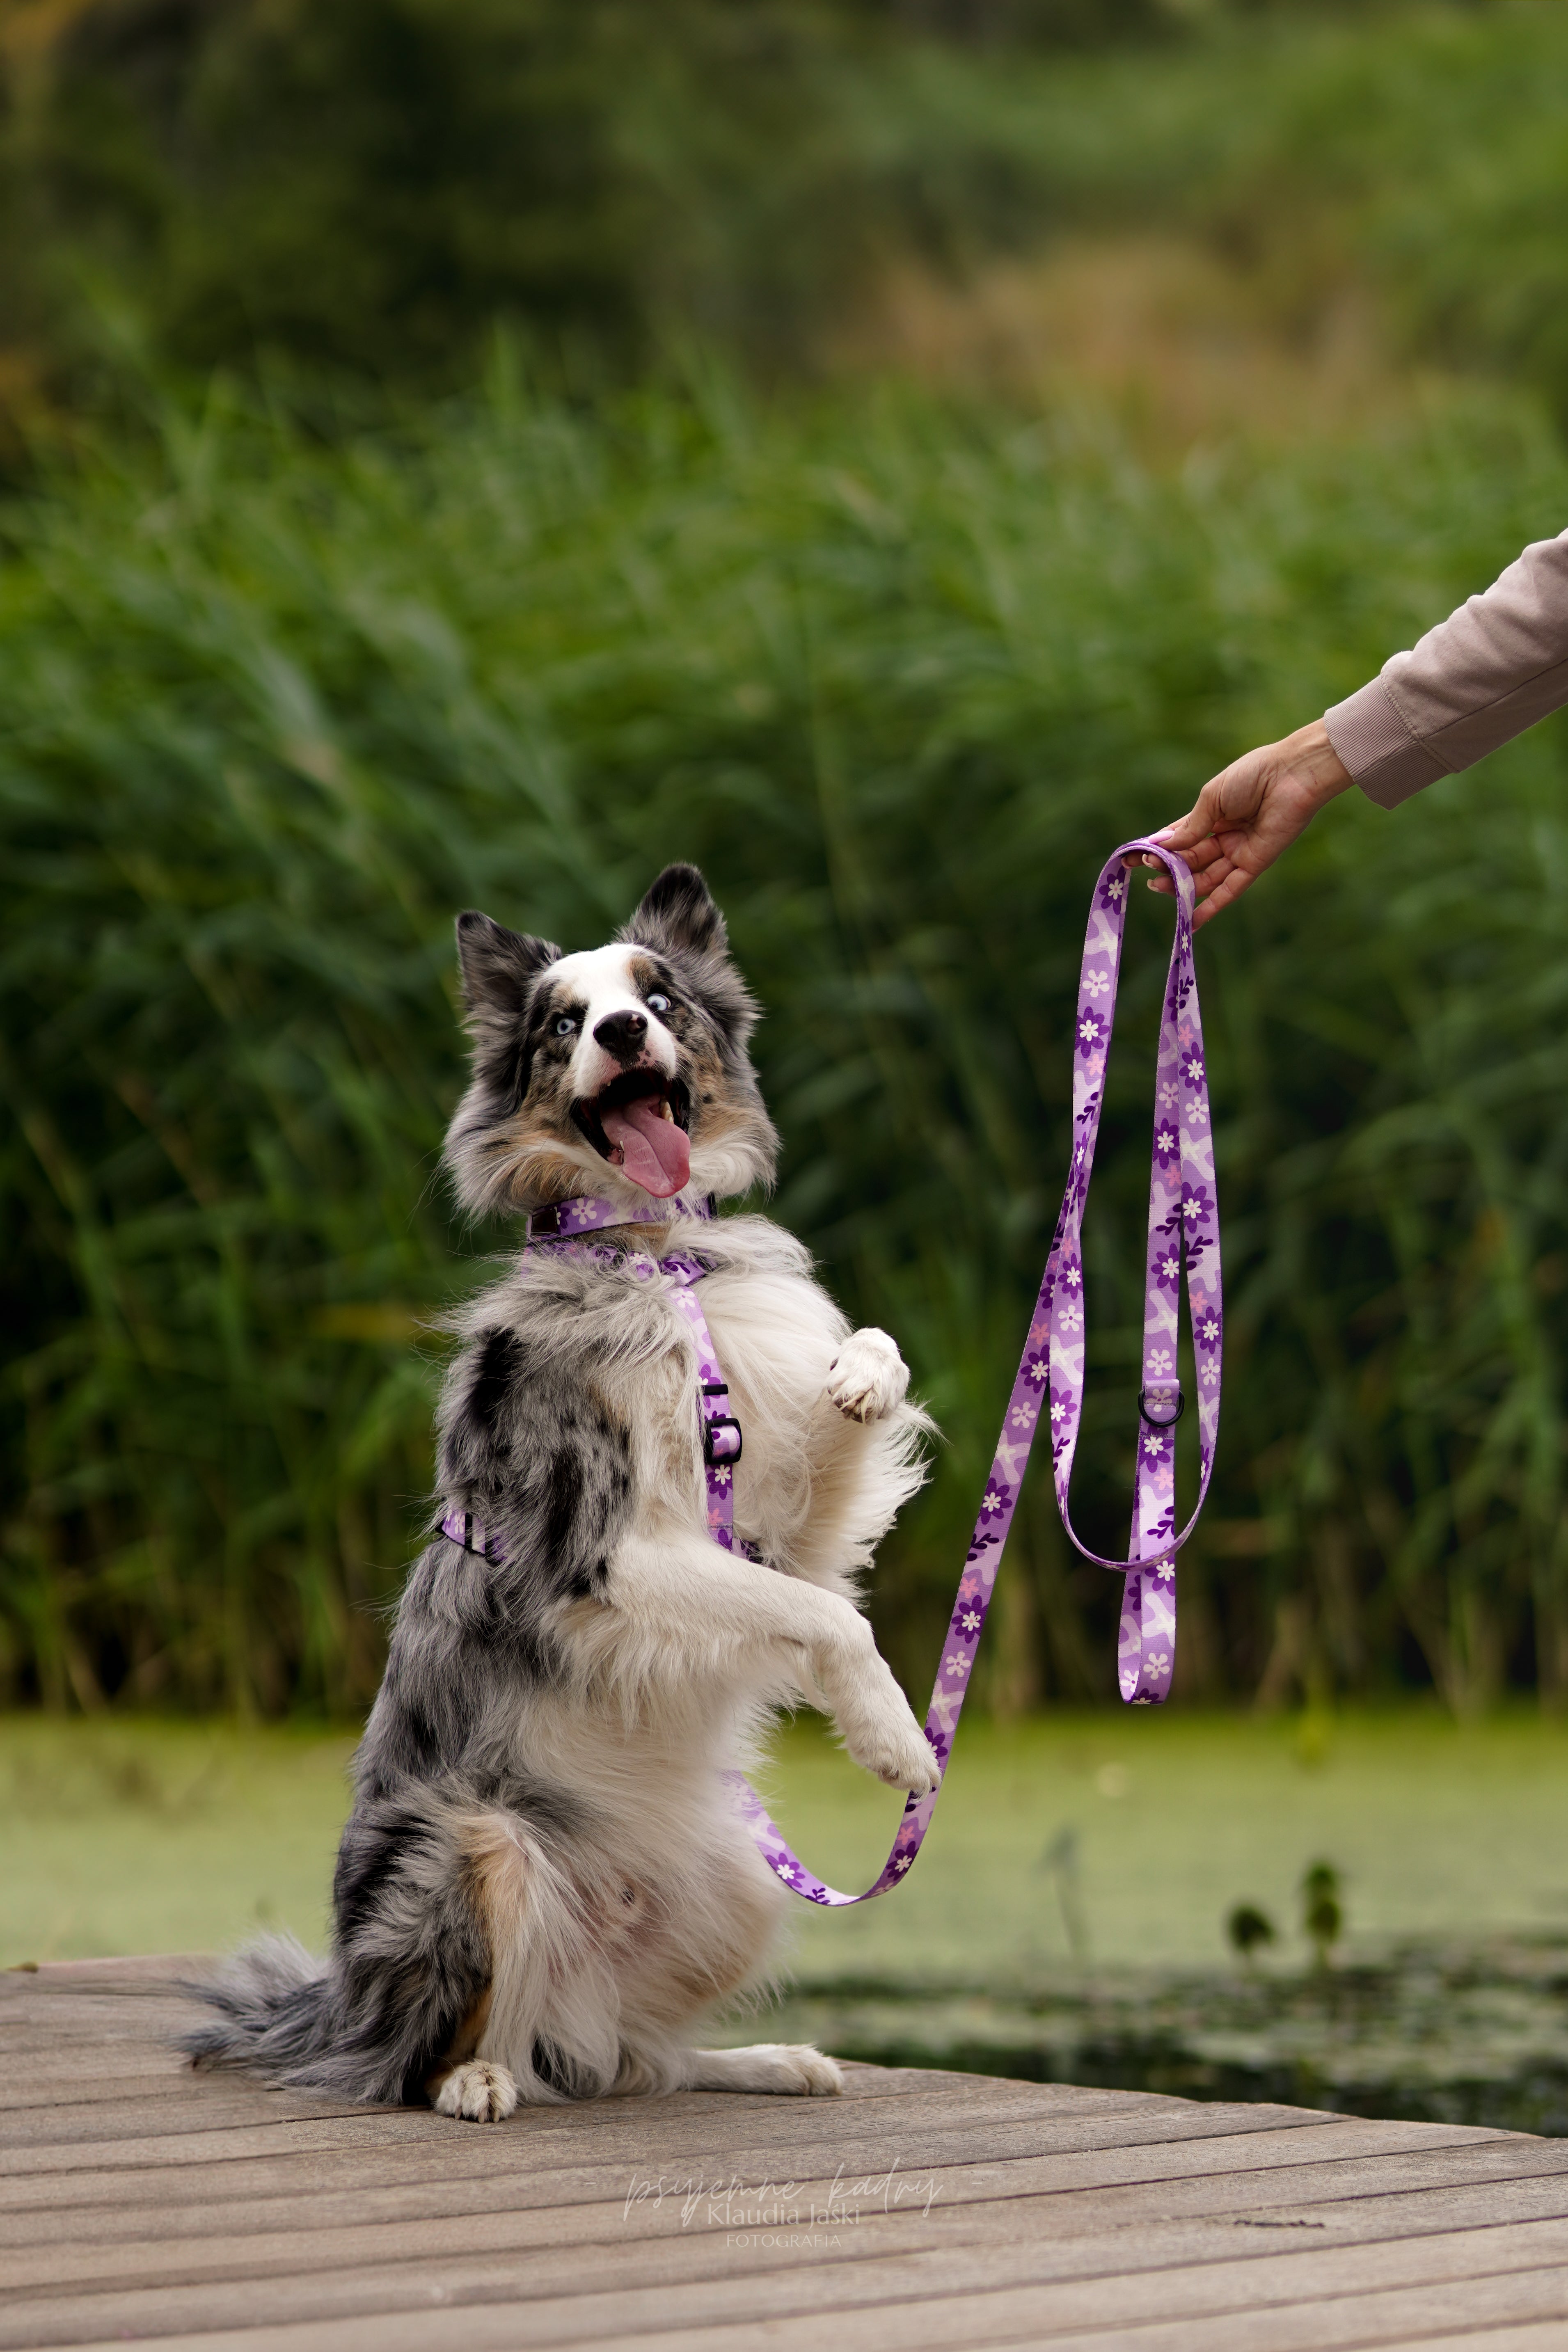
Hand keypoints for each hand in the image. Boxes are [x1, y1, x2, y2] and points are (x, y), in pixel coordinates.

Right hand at [1141, 719, 1354, 929]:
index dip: (1158, 850)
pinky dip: (1211, 906)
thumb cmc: (1253, 775)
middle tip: (1151, 875)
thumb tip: (1162, 847)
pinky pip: (1231, 890)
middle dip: (1169, 869)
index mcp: (1211, 816)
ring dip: (1182, 886)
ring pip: (1206, 877)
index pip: (1180, 839)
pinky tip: (1191, 921)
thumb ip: (1190, 827)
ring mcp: (1239, 852)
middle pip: (1190, 861)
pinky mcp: (1255, 864)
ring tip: (1160, 888)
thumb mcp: (1213, 798)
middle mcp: (1224, 837)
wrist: (1292, 774)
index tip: (1134, 859)